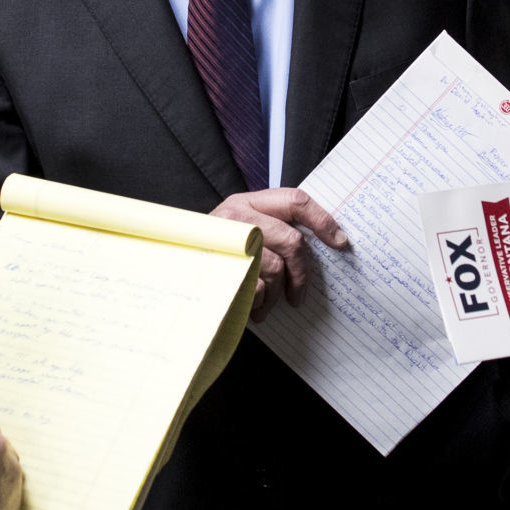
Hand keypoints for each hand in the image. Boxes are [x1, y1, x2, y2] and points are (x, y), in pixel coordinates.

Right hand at [209, 187, 347, 320]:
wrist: (170, 270)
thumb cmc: (213, 253)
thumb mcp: (240, 230)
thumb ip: (271, 228)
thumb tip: (319, 244)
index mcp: (247, 201)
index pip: (296, 200)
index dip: (323, 220)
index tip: (339, 241)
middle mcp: (238, 216)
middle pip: (292, 240)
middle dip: (302, 272)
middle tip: (299, 294)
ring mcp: (230, 241)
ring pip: (277, 267)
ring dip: (277, 293)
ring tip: (268, 304)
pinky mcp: (223, 267)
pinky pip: (258, 287)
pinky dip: (261, 303)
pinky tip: (253, 308)